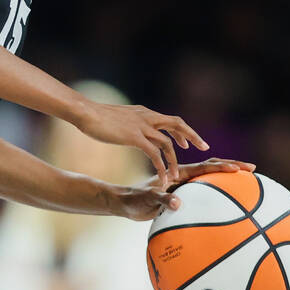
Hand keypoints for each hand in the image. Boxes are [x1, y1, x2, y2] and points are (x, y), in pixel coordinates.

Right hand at [73, 100, 208, 186]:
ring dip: (173, 161)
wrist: (85, 112)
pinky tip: (163, 178)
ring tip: (176, 176)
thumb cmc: (95, 116)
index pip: (169, 120)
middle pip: (177, 124)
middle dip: (193, 136)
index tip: (188, 143)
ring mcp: (142, 127)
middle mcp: (146, 117)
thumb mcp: (117, 119)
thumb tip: (129, 131)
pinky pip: (154, 154)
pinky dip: (161, 167)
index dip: (181, 132)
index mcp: (143, 112)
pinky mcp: (135, 137)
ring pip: (167, 144)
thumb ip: (128, 125)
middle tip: (205, 148)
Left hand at [109, 157, 256, 220]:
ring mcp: (184, 184)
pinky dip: (217, 188)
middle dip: (232, 165)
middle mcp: (183, 176)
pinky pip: (204, 189)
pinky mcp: (182, 192)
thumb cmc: (135, 200)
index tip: (239, 169)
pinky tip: (227, 195)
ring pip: (209, 176)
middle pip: (211, 167)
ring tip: (246, 177)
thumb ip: (161, 200)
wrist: (125, 202)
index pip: (204, 167)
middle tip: (252, 168)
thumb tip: (177, 204)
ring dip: (226, 174)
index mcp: (178, 173)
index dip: (221, 167)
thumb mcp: (148, 199)